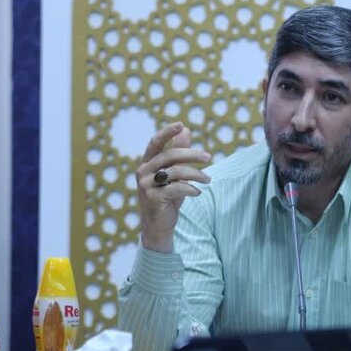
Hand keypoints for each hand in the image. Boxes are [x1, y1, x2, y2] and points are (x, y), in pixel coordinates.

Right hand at [136, 122, 211, 251]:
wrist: (158, 225)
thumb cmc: (168, 197)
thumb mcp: (175, 174)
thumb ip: (179, 153)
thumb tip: (186, 130)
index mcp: (147, 162)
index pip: (155, 142)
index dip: (167, 132)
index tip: (181, 124)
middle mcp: (143, 171)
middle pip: (170, 155)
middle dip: (191, 154)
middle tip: (208, 157)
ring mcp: (146, 185)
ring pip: (176, 171)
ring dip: (196, 174)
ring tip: (208, 180)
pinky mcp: (153, 198)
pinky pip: (177, 188)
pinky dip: (191, 189)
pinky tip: (198, 192)